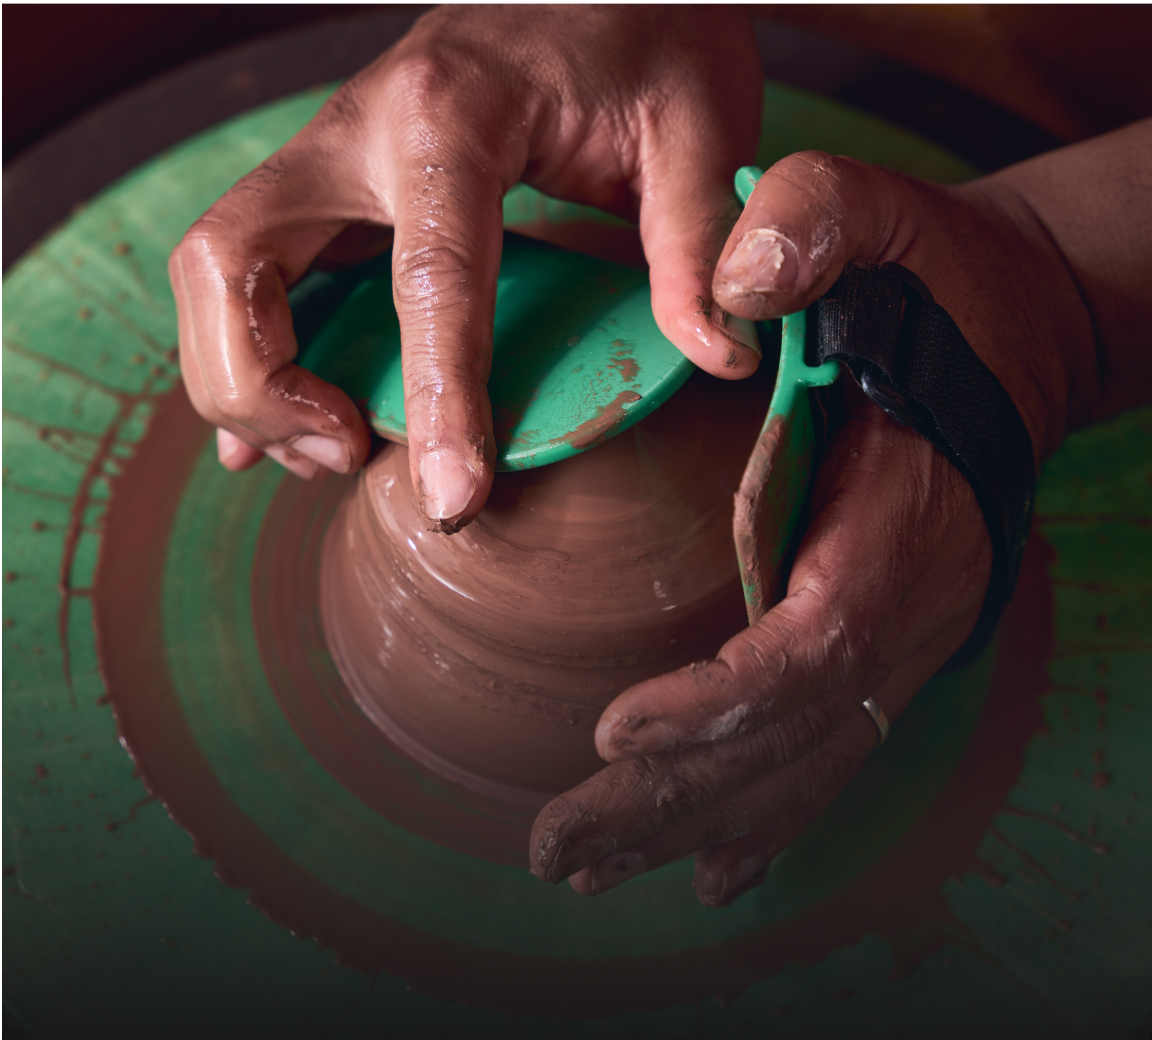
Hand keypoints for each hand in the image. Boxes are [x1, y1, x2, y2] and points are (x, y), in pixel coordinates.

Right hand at [168, 5, 762, 528]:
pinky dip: (250, 357)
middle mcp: (360, 129)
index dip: (438, 400)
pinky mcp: (332, 185)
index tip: (456, 499)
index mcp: (454, 113)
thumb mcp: (697, 124)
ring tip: (335, 447)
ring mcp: (332, 155)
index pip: (428, 277)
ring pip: (216, 270)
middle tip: (349, 451)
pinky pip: (247, 274)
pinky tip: (290, 425)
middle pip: (231, 261)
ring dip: (244, 380)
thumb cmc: (647, 33)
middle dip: (259, 385)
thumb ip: (699, 238)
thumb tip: (717, 355)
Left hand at [530, 148, 1099, 905]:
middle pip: (790, 738)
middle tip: (554, 848)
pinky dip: (765, 820)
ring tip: (582, 866)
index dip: (722, 700)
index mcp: (901, 524)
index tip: (613, 731)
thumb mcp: (882, 218)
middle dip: (669, 799)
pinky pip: (828, 754)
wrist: (1014, 335)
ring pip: (799, 765)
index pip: (816, 644)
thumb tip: (728, 289)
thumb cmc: (939, 284)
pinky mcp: (879, 649)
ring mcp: (900, 643)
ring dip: (689, 825)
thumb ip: (817, 223)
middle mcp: (908, 608)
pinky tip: (707, 872)